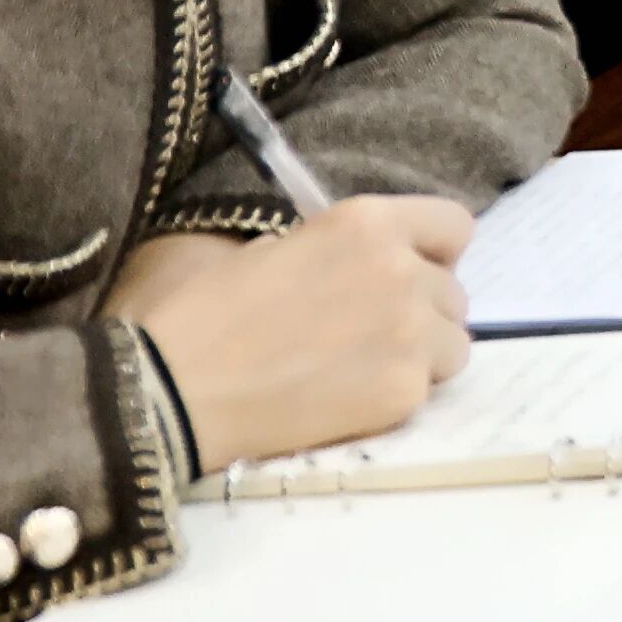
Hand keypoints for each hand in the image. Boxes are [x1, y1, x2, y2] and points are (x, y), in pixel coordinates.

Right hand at [123, 196, 474, 473]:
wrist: (167, 392)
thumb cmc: (200, 315)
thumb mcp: (272, 249)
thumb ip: (337, 251)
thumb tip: (365, 263)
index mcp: (366, 222)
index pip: (454, 226)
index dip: (434, 252)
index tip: (410, 272)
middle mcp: (402, 269)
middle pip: (452, 292)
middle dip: (420, 311)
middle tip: (366, 334)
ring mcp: (409, 332)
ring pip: (452, 344)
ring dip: (419, 356)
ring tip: (358, 369)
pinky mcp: (403, 392)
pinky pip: (427, 390)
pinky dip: (395, 397)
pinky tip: (343, 399)